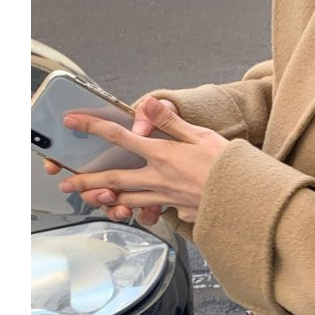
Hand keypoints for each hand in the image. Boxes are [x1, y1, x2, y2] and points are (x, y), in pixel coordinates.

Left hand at [57, 97, 228, 223]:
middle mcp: (159, 178)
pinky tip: (135, 211)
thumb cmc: (229, 165)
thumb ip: (170, 120)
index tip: (74, 122)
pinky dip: (140, 211)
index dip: (94, 127)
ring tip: (90, 200)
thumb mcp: (201, 134)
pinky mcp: (179, 210)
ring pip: (128, 200)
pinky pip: (154, 211)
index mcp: (162, 155)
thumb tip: (147, 103)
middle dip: (87, 180)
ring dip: (105, 200)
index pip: (120, 137)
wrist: (247, 197)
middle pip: (115, 179)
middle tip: (67, 182)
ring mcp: (167, 197)